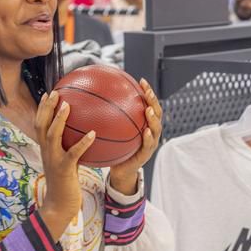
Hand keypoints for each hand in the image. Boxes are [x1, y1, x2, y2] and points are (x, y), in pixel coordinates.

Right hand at [34, 92, 95, 238]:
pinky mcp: (64, 169)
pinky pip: (73, 153)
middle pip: (41, 125)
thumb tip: (86, 132)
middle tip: (55, 92)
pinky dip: (83, 143)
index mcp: (46, 148)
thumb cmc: (66, 182)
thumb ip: (70, 147)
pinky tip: (93, 134)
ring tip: (68, 106)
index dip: (42, 108)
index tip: (49, 93)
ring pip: (52, 135)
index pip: (40, 124)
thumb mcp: (66, 162)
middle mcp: (46, 151)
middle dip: (46, 107)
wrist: (59, 205)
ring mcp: (53, 160)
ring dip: (59, 120)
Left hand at [109, 79, 162, 195]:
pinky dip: (149, 138)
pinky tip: (146, 132)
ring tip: (148, 109)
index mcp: (144, 123)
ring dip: (154, 118)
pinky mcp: (146, 155)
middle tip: (147, 92)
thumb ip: (108, 118)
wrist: (121, 170)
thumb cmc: (115, 149)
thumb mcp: (112, 132)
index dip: (148, 92)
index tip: (141, 80)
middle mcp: (151, 131)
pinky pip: (149, 145)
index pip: (148, 104)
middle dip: (153, 101)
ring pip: (157, 128)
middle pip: (157, 113)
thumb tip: (93, 101)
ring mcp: (151, 143)